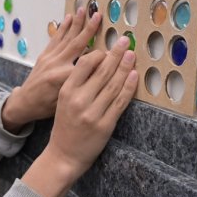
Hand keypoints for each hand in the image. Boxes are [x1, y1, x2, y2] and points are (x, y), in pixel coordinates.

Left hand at [2, 7, 101, 131]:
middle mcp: (56, 65)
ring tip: (84, 9)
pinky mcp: (44, 55)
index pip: (88, 63)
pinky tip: (69, 18)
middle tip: (99, 16)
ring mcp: (49, 58)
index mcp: (63, 78)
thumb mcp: (66, 101)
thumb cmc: (45, 107)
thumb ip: (81, 87)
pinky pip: (56, 39)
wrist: (24, 104)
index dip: (102, 56)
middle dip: (89, 29)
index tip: (115, 46)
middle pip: (77, 44)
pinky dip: (63, 28)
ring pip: (66, 38)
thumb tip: (101, 75)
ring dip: (76, 23)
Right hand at [21, 36, 137, 196]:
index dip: (99, 53)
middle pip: (102, 72)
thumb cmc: (64, 125)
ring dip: (125, 67)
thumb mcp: (62, 100)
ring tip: (132, 54)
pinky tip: (134, 75)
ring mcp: (93, 113)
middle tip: (126, 41)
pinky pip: (120, 102)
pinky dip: (129, 87)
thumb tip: (95, 61)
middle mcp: (79, 100)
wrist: (63, 155)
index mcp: (66, 91)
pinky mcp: (105, 125)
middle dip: (116, 54)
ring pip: (113, 85)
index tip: (108, 47)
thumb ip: (77, 82)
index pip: (85, 65)